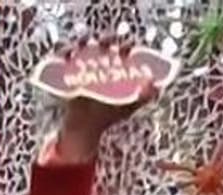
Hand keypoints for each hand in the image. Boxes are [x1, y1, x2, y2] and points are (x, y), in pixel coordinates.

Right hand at [57, 40, 160, 160]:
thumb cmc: (109, 114)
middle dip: (106, 41)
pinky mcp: (67, 69)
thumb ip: (144, 97)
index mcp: (117, 65)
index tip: (127, 52)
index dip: (126, 46)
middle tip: (106, 47)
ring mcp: (84, 63)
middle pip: (104, 42)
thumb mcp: (129, 105)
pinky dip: (65, 53)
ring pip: (84, 45)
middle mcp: (101, 59)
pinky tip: (69, 57)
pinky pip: (65, 56)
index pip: (123, 48)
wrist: (85, 126)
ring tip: (85, 48)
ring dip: (84, 43)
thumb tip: (157, 87)